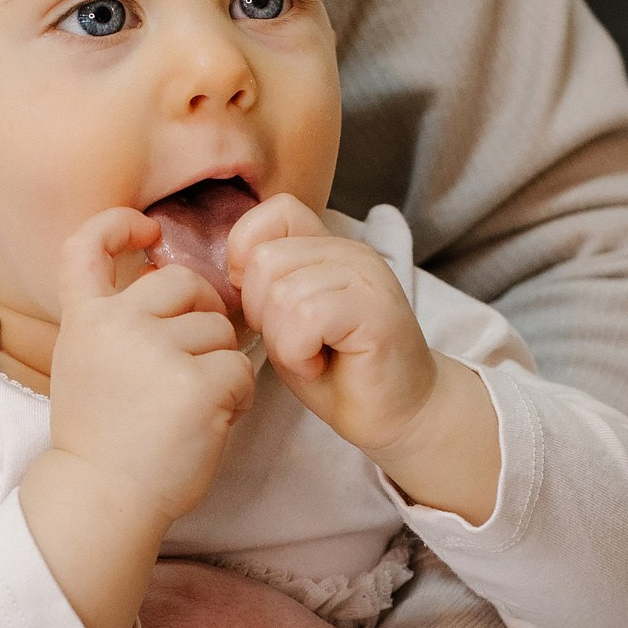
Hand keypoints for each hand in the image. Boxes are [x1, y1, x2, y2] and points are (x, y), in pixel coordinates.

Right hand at [22, 209, 257, 627]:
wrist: (103, 498)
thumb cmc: (104, 439)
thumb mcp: (85, 366)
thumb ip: (116, 324)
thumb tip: (170, 285)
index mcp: (84, 319)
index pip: (87, 244)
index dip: (118, 226)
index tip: (146, 230)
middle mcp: (116, 325)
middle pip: (183, 283)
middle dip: (200, 315)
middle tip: (187, 366)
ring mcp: (156, 352)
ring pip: (219, 328)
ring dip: (218, 363)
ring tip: (189, 407)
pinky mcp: (196, 384)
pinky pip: (240, 369)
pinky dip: (236, 396)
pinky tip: (209, 421)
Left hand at [228, 196, 499, 520]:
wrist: (397, 416)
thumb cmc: (338, 374)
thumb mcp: (286, 321)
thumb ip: (263, 287)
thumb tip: (229, 272)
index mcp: (328, 248)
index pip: (275, 212)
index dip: (249, 255)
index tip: (262, 305)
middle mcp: (350, 253)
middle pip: (266, 259)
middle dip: (261, 312)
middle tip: (294, 343)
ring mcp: (367, 278)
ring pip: (282, 292)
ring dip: (282, 340)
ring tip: (310, 357)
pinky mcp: (376, 311)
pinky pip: (305, 317)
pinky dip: (298, 353)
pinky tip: (318, 365)